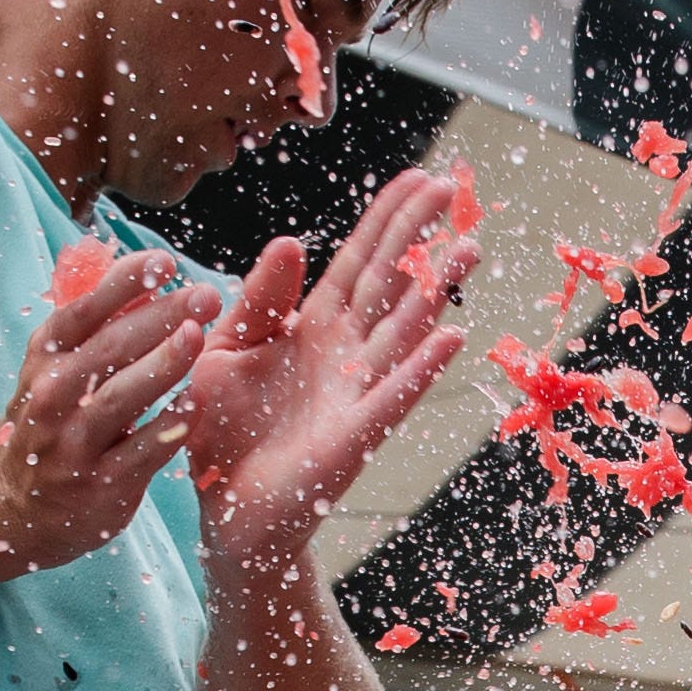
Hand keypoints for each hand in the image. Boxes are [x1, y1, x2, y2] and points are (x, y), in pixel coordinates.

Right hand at [0, 250, 226, 570]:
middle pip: (109, 348)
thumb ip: (98, 326)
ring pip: (121, 397)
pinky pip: (141, 451)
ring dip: (162, 364)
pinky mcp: (101, 484)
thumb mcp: (58, 368)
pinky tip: (197, 401)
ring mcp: (75, 443)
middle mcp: (54, 396)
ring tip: (198, 335)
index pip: (83, 310)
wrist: (16, 506)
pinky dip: (168, 425)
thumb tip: (147, 276)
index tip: (164, 260)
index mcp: (47, 358)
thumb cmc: (53, 422)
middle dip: (159, 316)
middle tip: (204, 294)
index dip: (123, 282)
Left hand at [189, 166, 477, 558]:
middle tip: (452, 187)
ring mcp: (356, 392)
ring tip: (468, 248)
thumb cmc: (223, 431)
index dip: (387, 219)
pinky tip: (453, 335)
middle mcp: (345, 352)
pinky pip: (393, 395)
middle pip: (389, 281)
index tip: (420, 178)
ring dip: (436, 291)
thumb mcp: (223, 351)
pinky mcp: (354, 435)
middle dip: (418, 235)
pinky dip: (422, 368)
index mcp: (312, 326)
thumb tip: (293, 241)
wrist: (224, 512)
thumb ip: (257, 301)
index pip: (357, 260)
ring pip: (404, 330)